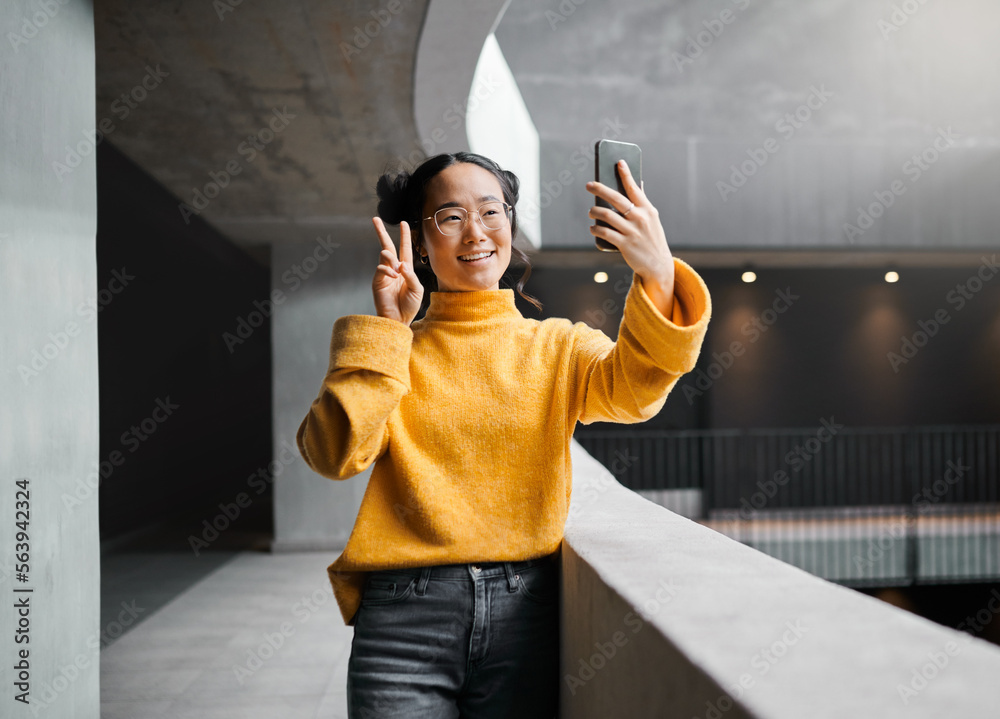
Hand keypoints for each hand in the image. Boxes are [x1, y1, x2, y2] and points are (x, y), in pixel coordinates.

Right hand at [372, 217, 423, 324]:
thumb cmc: (410, 305)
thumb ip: (411, 275)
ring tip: (397, 269)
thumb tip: (401, 263)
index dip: (404, 235)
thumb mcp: (417, 289)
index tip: (403, 222)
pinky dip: (388, 270)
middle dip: (381, 232)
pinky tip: (393, 276)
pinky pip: (381, 268)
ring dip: (391, 258)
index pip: (404, 248)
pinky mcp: (377, 281)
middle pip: (387, 246)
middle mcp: (394, 269)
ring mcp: (385, 274)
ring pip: (384, 255)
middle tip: (375, 219)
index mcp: (406, 269)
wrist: (399, 319)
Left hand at [587, 160, 674, 317]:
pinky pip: (604, 233)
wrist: (658, 265)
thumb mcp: (652, 220)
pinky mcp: (624, 244)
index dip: (626, 174)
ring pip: (606, 215)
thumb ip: (642, 204)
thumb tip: (637, 184)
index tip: (618, 163)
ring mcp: (632, 231)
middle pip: (616, 198)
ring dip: (594, 211)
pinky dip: (595, 229)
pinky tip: (593, 228)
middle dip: (600, 189)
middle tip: (589, 185)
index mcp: (647, 209)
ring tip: (591, 212)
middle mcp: (640, 218)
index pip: (634, 188)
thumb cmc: (652, 239)